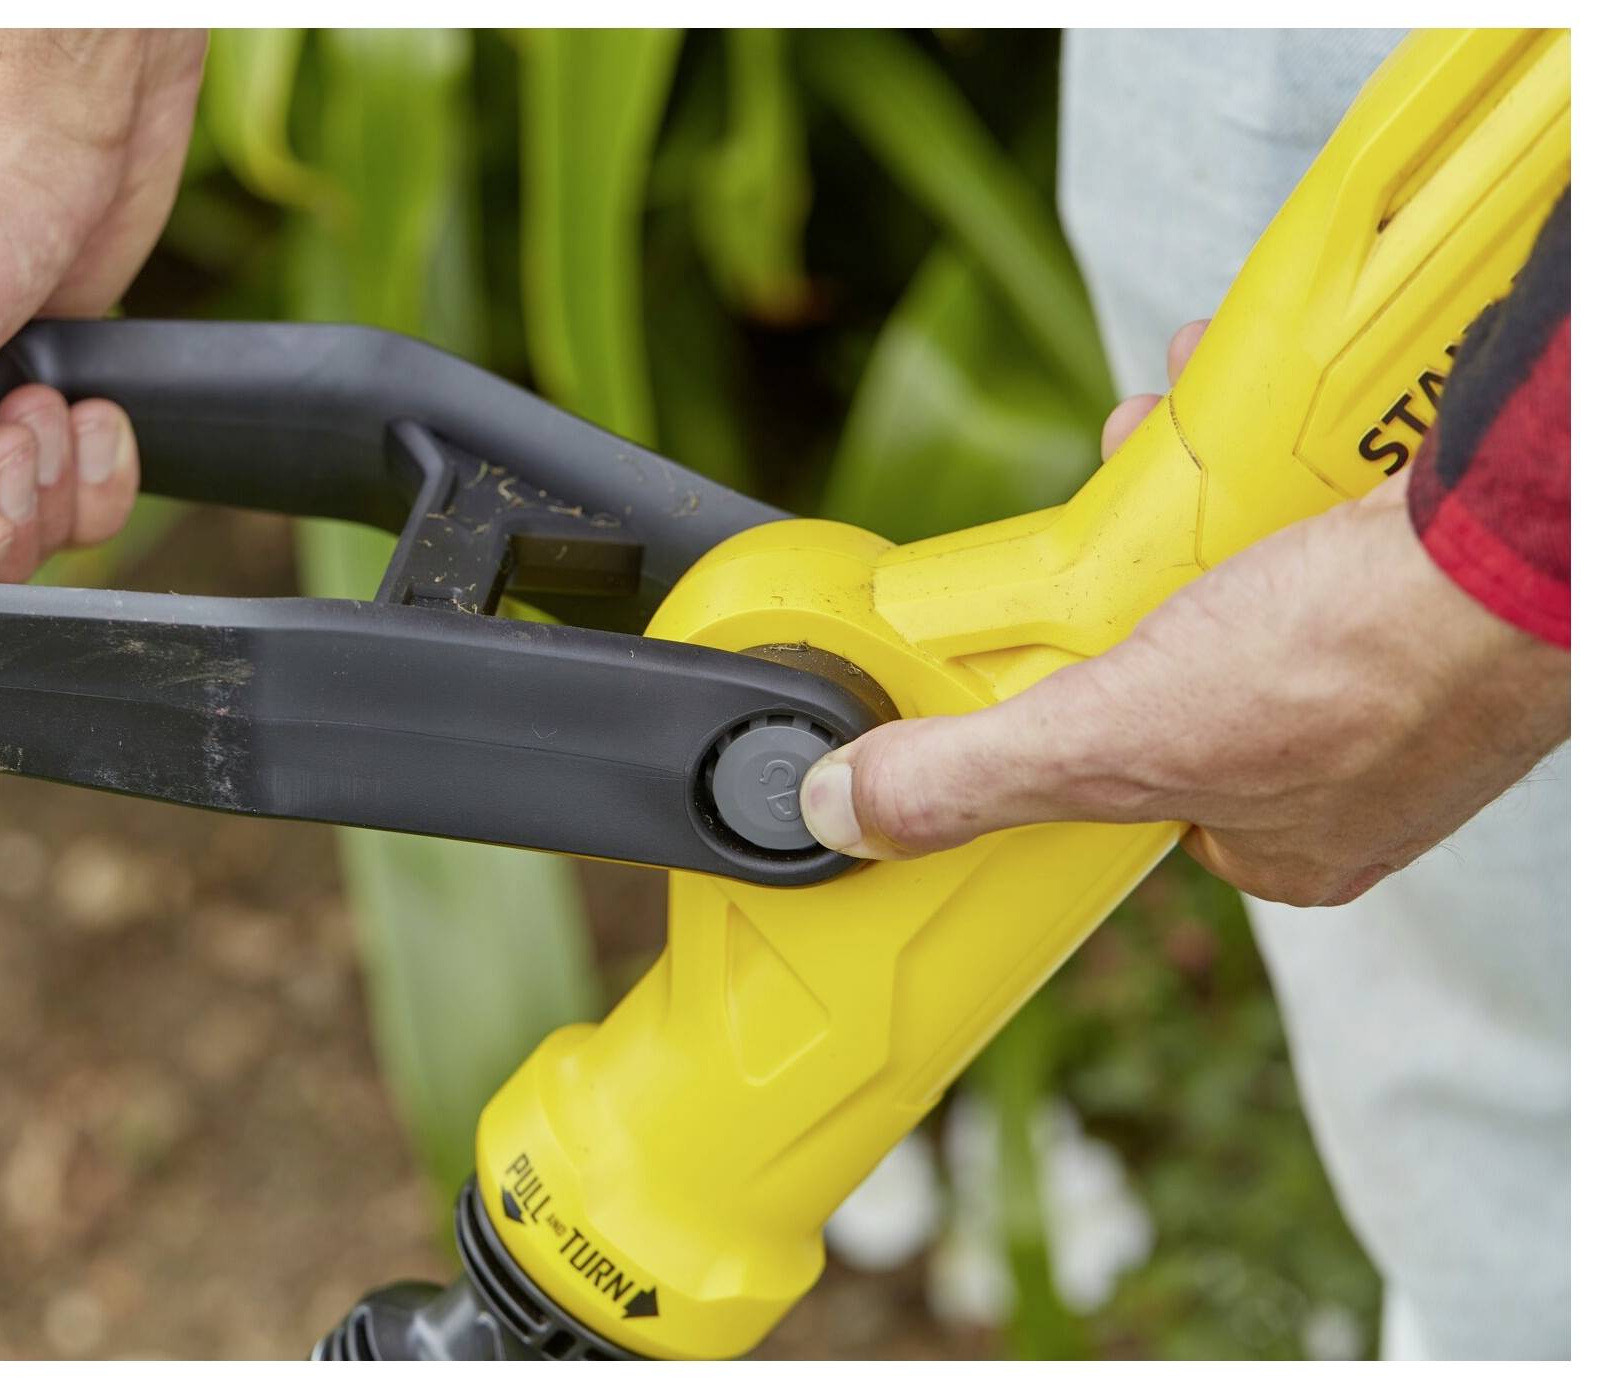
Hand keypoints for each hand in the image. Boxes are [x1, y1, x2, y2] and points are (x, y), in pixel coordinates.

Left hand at [799, 321, 1570, 906]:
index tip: (1056, 641)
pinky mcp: (1425, 575)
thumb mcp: (1116, 738)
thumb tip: (845, 812)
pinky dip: (1262, 444)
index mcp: (1278, 840)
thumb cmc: (1356, 663)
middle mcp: (1347, 768)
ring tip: (1157, 435)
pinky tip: (1222, 396)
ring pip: (1240, 575)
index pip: (1131, 778)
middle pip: (1180, 658)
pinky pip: (1310, 506)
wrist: (1527, 542)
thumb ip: (975, 778)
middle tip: (1107, 511)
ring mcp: (1399, 670)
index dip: (1078, 707)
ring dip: (1181, 491)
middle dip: (1126, 569)